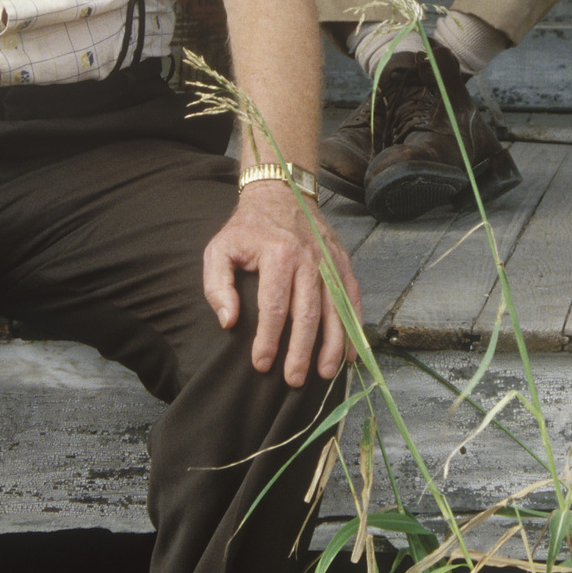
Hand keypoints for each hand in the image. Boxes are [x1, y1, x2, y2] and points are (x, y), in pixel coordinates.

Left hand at [202, 182, 360, 387]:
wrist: (281, 191)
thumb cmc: (246, 228)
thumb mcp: (219, 249)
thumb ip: (218, 287)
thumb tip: (229, 322)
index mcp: (277, 255)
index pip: (274, 306)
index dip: (268, 339)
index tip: (261, 364)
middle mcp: (308, 259)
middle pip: (308, 314)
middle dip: (301, 351)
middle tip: (293, 381)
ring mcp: (329, 261)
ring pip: (335, 310)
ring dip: (332, 345)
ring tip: (325, 374)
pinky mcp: (342, 262)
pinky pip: (352, 298)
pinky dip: (353, 327)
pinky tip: (350, 353)